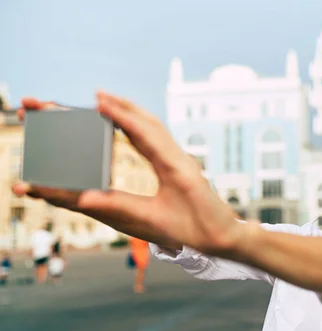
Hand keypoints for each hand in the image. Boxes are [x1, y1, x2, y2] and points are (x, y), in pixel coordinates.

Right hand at [13, 92, 248, 253]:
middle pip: (150, 123)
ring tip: (109, 105)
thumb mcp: (155, 220)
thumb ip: (120, 207)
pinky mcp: (182, 167)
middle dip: (125, 107)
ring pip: (156, 129)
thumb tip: (85, 198)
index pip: (145, 133)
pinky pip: (159, 140)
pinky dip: (141, 129)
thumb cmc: (197, 231)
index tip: (99, 101)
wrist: (226, 236)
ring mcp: (183, 161)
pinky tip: (130, 130)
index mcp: (176, 168)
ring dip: (133, 114)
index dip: (121, 115)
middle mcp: (181, 158)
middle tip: (98, 94)